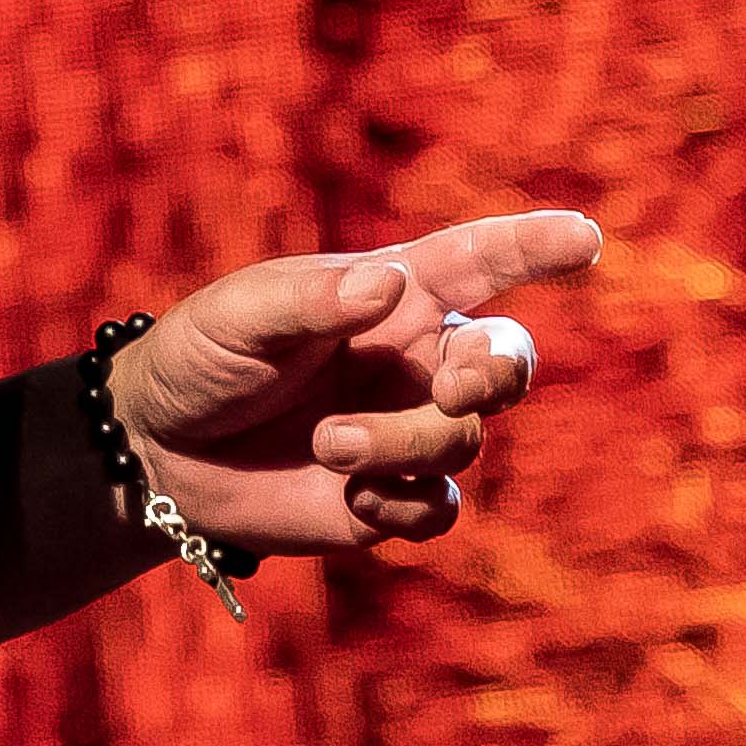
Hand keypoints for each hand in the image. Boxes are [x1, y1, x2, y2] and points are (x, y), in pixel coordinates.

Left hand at [111, 211, 602, 554]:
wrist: (158, 451)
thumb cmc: (201, 356)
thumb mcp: (241, 314)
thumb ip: (313, 299)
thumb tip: (388, 286)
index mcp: (391, 293)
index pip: (481, 260)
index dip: (537, 246)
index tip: (586, 237)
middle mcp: (414, 359)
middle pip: (505, 362)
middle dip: (496, 375)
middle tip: (452, 388)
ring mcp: (407, 429)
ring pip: (464, 439)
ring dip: (405, 444)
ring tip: (328, 444)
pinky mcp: (388, 497)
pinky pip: (439, 507)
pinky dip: (404, 503)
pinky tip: (350, 498)